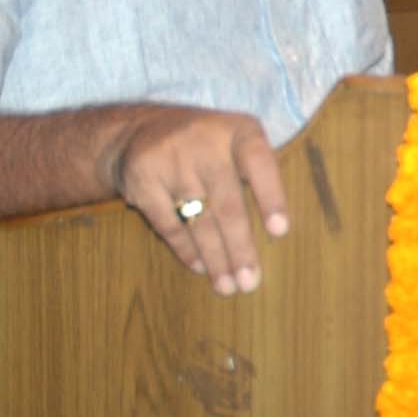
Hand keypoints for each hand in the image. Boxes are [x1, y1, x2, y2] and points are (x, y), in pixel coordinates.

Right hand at [104, 106, 288, 295]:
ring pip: (199, 219)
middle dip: (240, 248)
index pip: (259, 163)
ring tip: (227, 286)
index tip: (280, 232)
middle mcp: (204, 141)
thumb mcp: (236, 140)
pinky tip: (200, 267)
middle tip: (250, 283)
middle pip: (228, 204)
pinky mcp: (141, 178)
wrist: (137, 130)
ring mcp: (170, 159)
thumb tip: (277, 232)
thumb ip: (258, 173)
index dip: (271, 197)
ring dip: (215, 257)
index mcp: (239, 130)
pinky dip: (186, 249)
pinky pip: (169, 223)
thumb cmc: (207, 145)